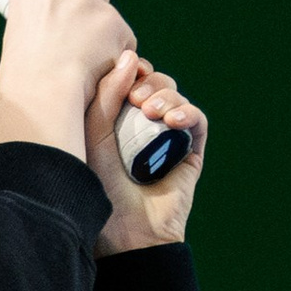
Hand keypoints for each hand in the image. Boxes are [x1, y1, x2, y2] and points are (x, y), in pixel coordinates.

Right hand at [0, 0, 133, 163]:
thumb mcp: (22, 31)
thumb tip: (65, 12)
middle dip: (89, 12)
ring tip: (83, 65)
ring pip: (108, 14)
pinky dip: (116, 54)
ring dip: (103, 35)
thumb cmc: (25, 77)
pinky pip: (124, 37)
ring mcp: (90, 0)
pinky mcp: (114, 22)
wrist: (42, 97)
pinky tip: (97, 71)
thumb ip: (44, 10)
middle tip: (75, 48)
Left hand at [89, 55, 206, 253]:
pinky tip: (173, 120)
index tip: (126, 71)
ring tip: (152, 112)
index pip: (130, 81)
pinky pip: (197, 120)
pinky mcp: (190, 152)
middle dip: (150, 82)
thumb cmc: (100, 191)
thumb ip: (106, 96)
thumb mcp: (93, 137)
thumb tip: (129, 57)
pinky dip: (188, 113)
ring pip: (176, 98)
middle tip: (137, 98)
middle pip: (155, 84)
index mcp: (115, 121)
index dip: (131, 71)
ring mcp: (167, 139)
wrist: (127, 233)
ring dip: (167, 96)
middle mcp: (142, 128)